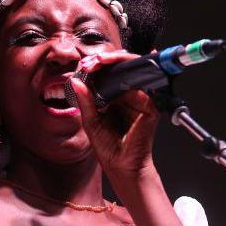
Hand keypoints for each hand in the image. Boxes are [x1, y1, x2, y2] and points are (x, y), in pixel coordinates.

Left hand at [69, 49, 161, 182]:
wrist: (122, 166)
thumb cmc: (108, 148)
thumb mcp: (90, 121)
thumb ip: (85, 101)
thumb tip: (75, 81)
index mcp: (114, 99)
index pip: (109, 75)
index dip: (98, 66)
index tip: (85, 64)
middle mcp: (128, 96)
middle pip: (122, 68)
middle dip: (107, 59)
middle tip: (93, 61)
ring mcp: (140, 99)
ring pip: (133, 70)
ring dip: (117, 61)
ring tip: (101, 61)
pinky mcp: (150, 104)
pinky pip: (144, 83)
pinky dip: (132, 72)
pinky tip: (119, 68)